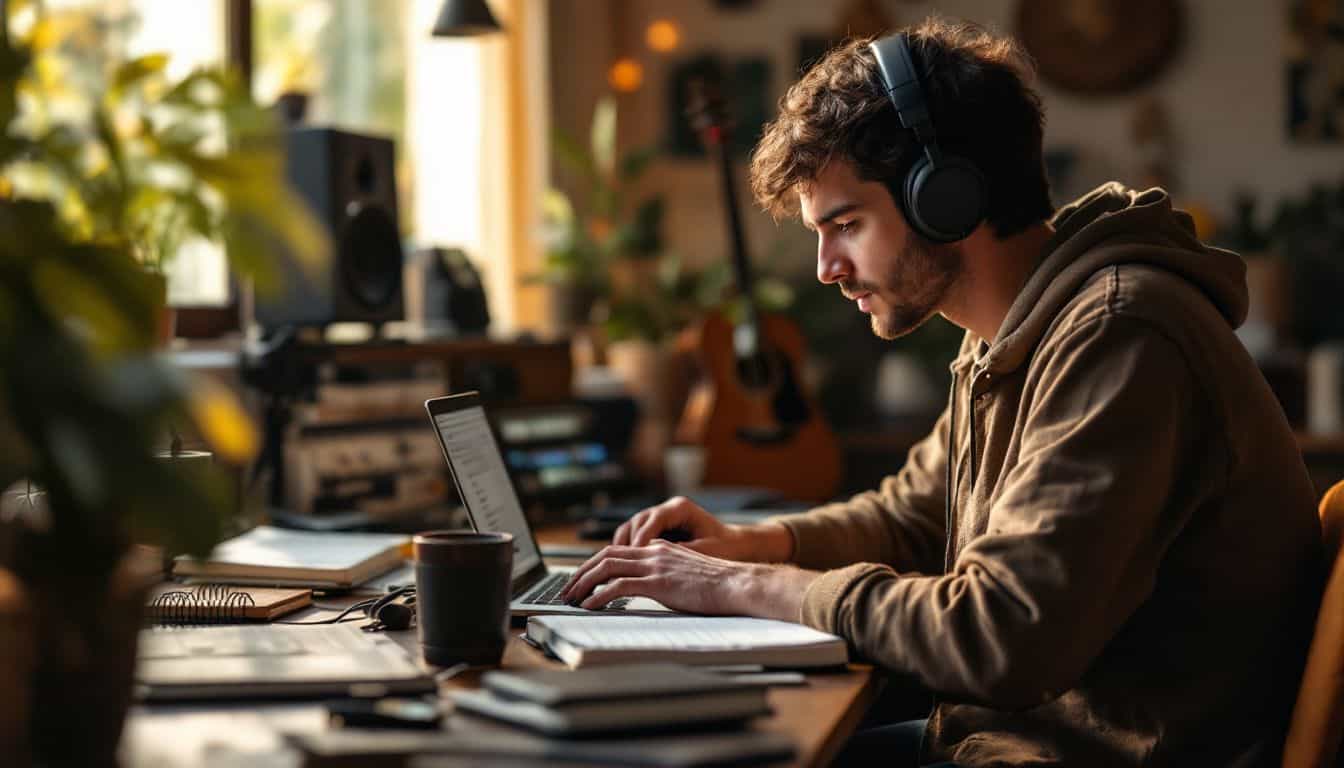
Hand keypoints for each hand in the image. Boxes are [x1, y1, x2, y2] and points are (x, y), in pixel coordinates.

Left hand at [558, 540, 819, 619]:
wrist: (739, 583)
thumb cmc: (720, 585)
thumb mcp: (687, 575)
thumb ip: (667, 576)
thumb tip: (653, 589)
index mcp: (660, 549)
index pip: (618, 551)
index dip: (595, 563)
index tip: (582, 578)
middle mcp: (654, 553)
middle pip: (605, 555)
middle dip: (581, 572)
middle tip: (567, 589)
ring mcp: (655, 566)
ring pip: (607, 568)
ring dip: (584, 583)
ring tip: (571, 598)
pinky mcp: (658, 583)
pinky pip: (619, 587)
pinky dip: (599, 596)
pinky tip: (590, 606)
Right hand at [614, 496, 793, 562]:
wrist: (738, 545)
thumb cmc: (726, 547)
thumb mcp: (706, 551)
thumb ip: (680, 553)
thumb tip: (656, 561)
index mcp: (679, 508)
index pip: (651, 521)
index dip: (640, 540)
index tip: (633, 558)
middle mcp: (666, 509)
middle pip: (634, 523)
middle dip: (624, 545)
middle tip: (614, 566)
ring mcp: (660, 519)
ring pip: (630, 529)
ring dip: (620, 549)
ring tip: (613, 568)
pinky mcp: (657, 531)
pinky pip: (634, 538)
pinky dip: (626, 552)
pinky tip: (621, 569)